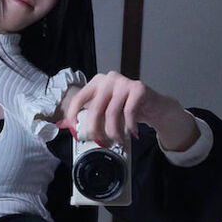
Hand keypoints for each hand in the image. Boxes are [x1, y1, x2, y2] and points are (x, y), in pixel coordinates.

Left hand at [61, 72, 198, 152]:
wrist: (155, 107)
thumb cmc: (128, 109)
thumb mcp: (107, 111)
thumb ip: (89, 115)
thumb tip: (66, 126)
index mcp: (97, 82)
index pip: (80, 98)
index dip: (74, 116)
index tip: (75, 131)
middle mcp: (109, 79)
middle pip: (95, 108)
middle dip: (96, 129)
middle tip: (99, 142)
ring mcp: (124, 82)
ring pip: (112, 113)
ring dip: (114, 131)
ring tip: (118, 140)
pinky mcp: (138, 88)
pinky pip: (129, 112)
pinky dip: (129, 126)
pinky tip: (132, 132)